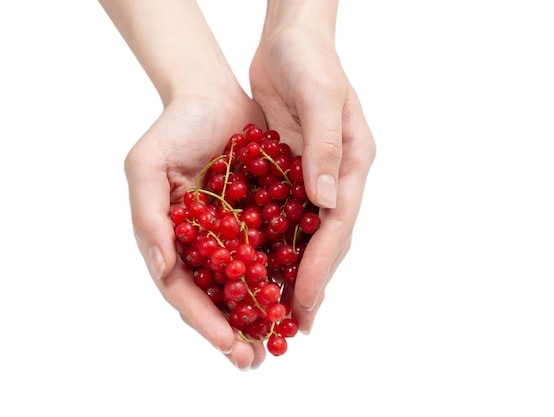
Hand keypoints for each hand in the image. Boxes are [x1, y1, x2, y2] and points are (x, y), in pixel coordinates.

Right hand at [124, 91, 267, 369]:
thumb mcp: (146, 167)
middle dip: (235, 330)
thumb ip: (149, 218)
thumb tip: (163, 267)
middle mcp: (203, 245)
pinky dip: (285, 276)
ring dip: (263, 314)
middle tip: (254, 361)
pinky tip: (300, 297)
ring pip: (249, 283)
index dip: (203, 319)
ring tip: (281, 342)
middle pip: (218, 296)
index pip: (184, 290)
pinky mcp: (262, 218)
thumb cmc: (173, 129)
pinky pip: (275, 252)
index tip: (227, 344)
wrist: (213, 95)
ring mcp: (234, 234)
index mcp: (173, 241)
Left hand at [250, 8, 375, 333]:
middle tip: (296, 325)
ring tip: (279, 310)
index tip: (306, 301)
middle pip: (325, 239)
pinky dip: (273, 245)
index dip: (323, 266)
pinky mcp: (288, 172)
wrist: (289, 39)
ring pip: (303, 234)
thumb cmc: (308, 60)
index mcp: (351, 163)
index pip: (338, 226)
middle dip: (311, 282)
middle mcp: (334, 176)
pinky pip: (281, 217)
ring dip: (293, 273)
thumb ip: (322, 146)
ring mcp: (312, 176)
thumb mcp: (319, 96)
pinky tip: (258, 268)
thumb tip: (326, 201)